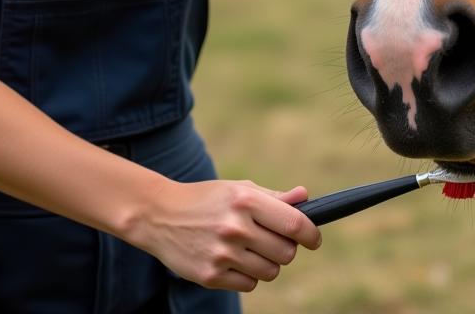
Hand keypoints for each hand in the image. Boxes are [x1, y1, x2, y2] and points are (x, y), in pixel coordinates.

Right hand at [137, 178, 321, 291]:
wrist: (160, 216)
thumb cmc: (207, 199)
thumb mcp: (238, 189)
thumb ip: (273, 197)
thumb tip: (305, 197)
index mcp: (245, 201)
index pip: (294, 224)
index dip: (311, 234)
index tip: (313, 239)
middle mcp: (235, 227)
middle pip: (286, 252)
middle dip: (286, 248)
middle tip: (273, 240)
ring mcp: (222, 254)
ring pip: (270, 271)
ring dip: (267, 262)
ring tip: (250, 248)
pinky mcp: (211, 276)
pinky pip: (249, 284)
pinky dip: (247, 275)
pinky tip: (233, 259)